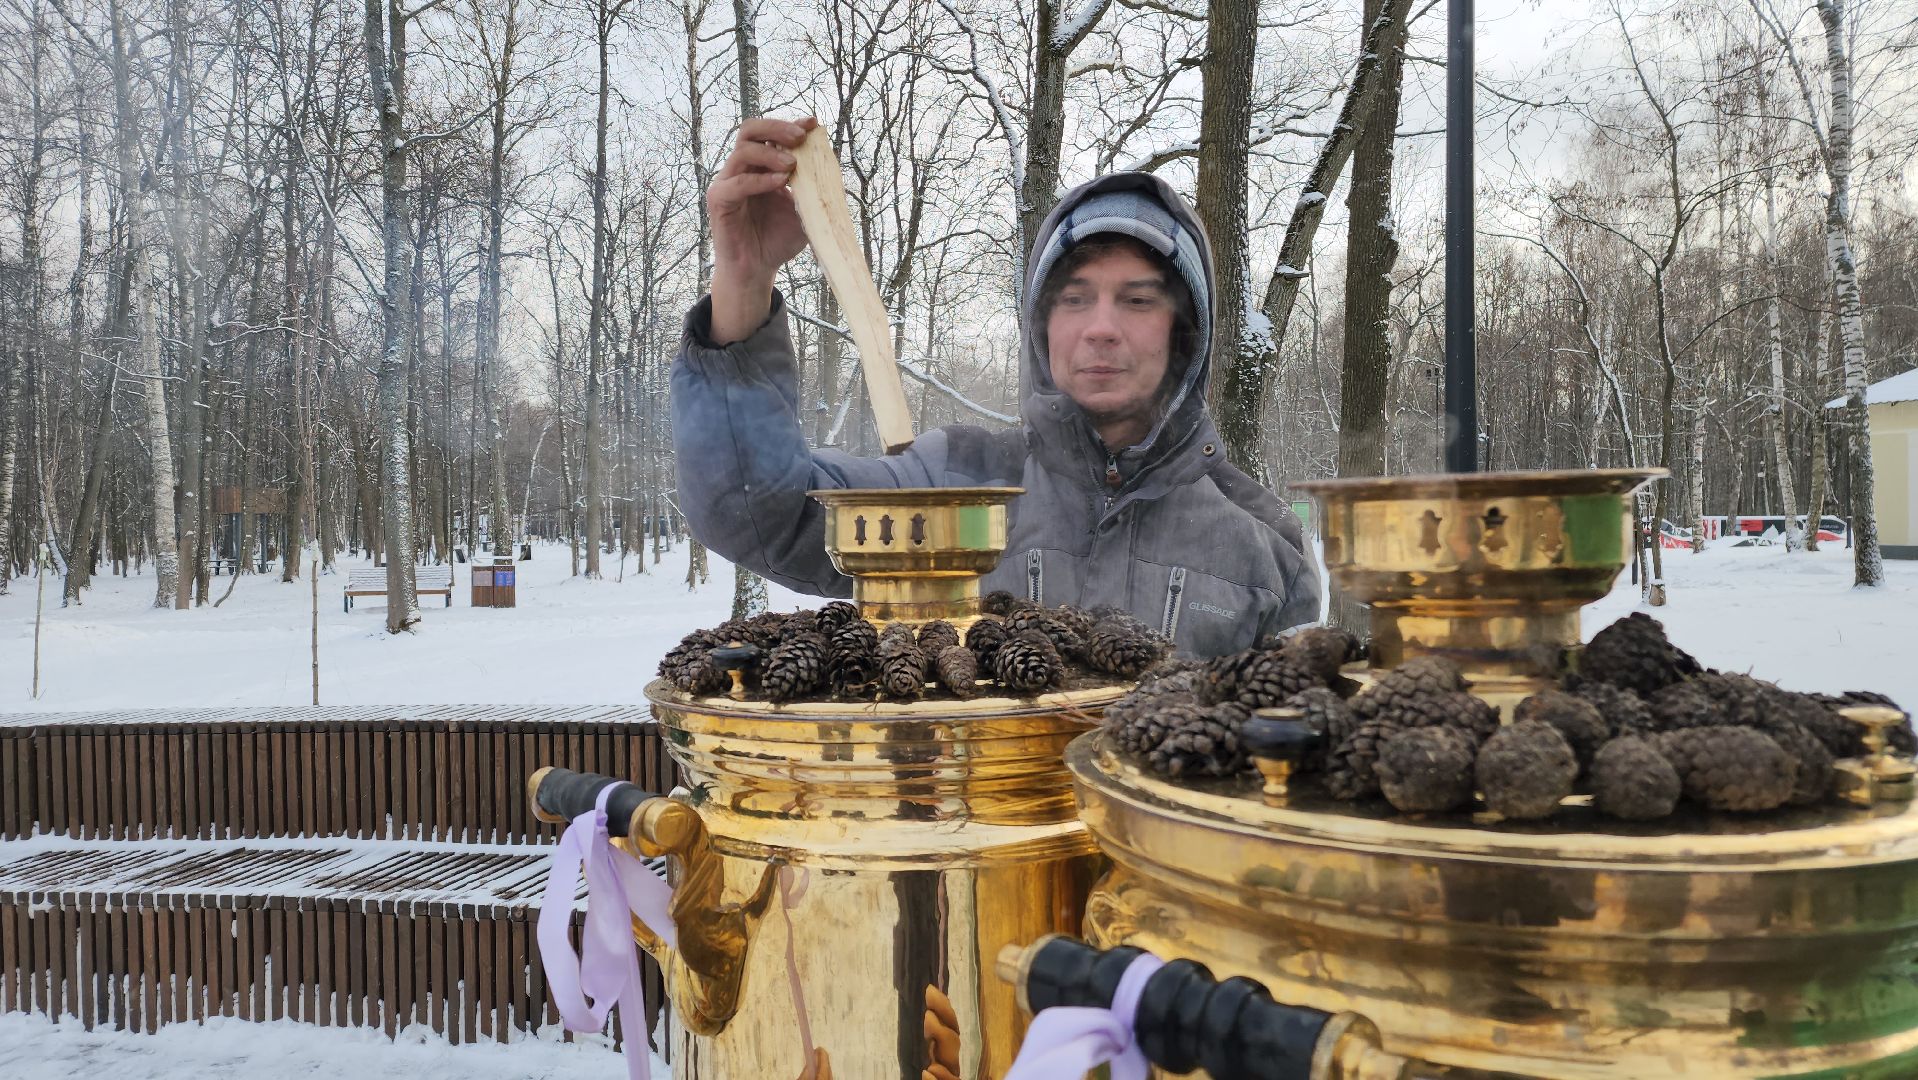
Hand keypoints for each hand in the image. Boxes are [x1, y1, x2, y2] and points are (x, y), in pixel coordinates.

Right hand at [708, 116, 817, 343]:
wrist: (757, 270)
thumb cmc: (778, 240)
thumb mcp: (804, 210)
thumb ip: (812, 188)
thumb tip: (829, 166)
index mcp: (760, 166)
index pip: (769, 135)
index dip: (789, 125)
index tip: (812, 124)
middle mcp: (741, 169)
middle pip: (750, 131)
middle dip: (776, 129)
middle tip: (800, 138)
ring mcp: (727, 182)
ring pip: (743, 152)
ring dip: (770, 154)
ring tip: (792, 166)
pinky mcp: (719, 200)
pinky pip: (737, 183)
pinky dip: (759, 180)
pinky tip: (780, 182)